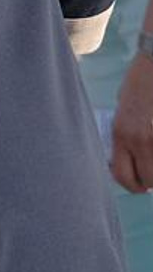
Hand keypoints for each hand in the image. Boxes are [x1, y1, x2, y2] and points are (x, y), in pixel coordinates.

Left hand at [113, 53, 152, 193]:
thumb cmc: (139, 85)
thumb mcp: (123, 109)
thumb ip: (124, 136)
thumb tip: (130, 162)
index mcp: (121, 133)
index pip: (122, 176)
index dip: (130, 186)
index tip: (136, 184)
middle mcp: (140, 140)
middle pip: (147, 182)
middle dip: (149, 183)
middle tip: (150, 178)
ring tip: (152, 160)